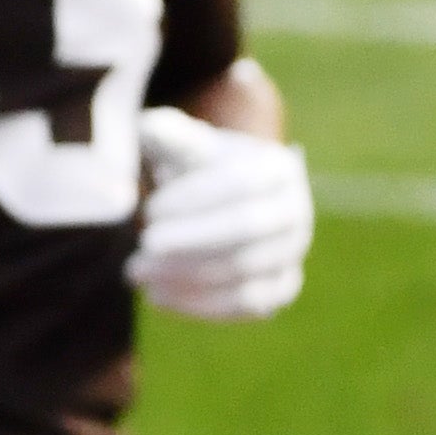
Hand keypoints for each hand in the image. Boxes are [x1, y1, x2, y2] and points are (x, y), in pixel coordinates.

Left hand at [129, 106, 312, 319]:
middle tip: (141, 249)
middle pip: (247, 230)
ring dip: (188, 276)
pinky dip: (201, 304)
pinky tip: (158, 297)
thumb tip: (153, 129)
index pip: (241, 185)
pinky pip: (246, 305)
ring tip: (138, 274)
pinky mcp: (281, 289)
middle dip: (191, 242)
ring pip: (246, 271)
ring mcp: (293, 254)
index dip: (194, 201)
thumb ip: (168, 132)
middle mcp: (297, 212)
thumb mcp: (183, 142)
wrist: (224, 201)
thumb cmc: (196, 167)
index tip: (148, 212)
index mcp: (279, 168)